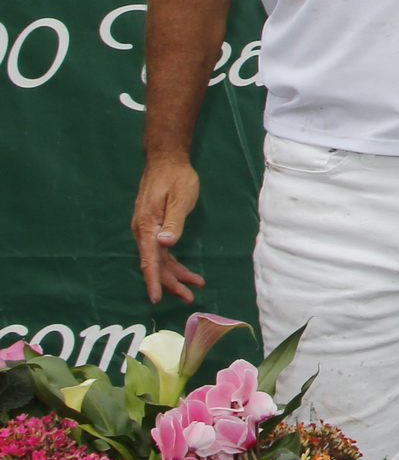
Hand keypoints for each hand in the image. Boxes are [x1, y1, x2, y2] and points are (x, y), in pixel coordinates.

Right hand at [132, 157, 204, 303]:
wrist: (166, 161)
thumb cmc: (175, 178)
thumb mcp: (179, 198)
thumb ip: (173, 222)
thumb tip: (165, 244)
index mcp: (147, 226)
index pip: (149, 259)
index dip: (153, 280)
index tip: (156, 298)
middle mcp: (144, 232)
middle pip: (155, 264)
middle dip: (171, 283)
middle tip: (189, 298)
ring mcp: (148, 231)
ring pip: (160, 260)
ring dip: (175, 275)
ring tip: (194, 288)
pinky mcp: (155, 229)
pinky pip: (163, 252)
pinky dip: (174, 263)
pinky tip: (186, 272)